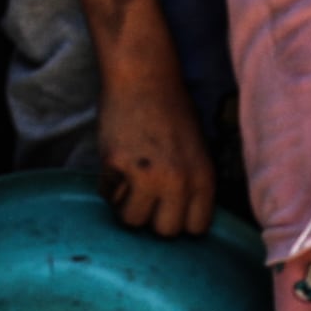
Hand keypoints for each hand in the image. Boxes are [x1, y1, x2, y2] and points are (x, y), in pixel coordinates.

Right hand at [95, 71, 218, 238]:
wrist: (143, 78)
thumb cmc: (172, 110)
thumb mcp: (197, 151)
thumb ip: (191, 183)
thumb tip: (178, 215)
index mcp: (204, 178)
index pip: (195, 229)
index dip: (178, 220)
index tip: (168, 209)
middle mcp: (178, 181)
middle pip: (164, 231)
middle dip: (151, 218)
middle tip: (144, 197)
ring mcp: (146, 175)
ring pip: (131, 219)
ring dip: (126, 206)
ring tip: (127, 183)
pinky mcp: (116, 165)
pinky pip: (107, 194)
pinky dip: (107, 185)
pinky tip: (114, 164)